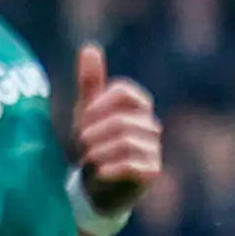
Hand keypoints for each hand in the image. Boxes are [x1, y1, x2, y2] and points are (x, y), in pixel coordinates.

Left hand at [67, 43, 164, 210]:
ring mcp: (154, 149)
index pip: (124, 91)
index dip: (98, 106)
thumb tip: (90, 47)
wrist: (96, 188)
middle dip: (93, 134)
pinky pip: (130, 164)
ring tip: (88, 162)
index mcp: (137, 106)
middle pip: (120, 120)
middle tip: (80, 148)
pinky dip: (108, 168)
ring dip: (98, 153)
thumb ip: (90, 82)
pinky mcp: (152, 172)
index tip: (82, 120)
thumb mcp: (87, 113)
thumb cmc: (92, 145)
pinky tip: (98, 173)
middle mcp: (150, 125)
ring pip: (125, 142)